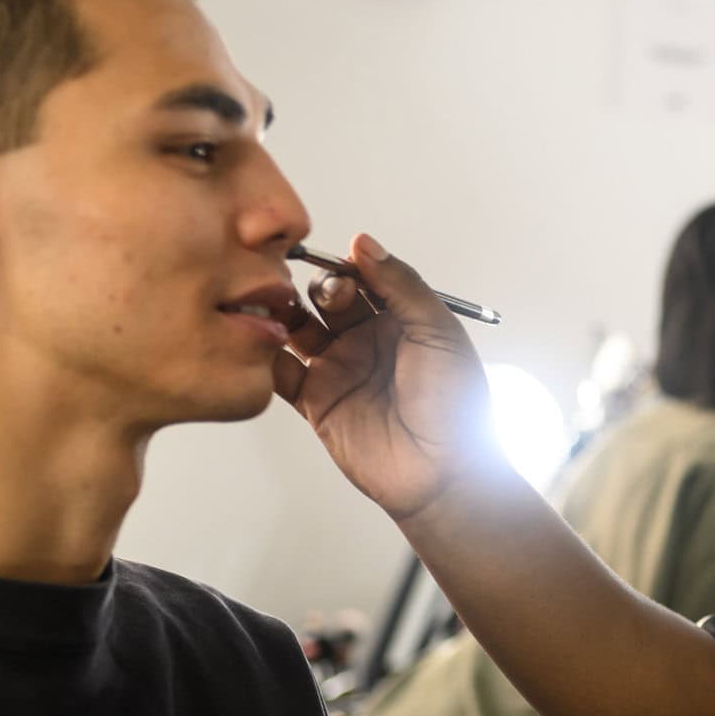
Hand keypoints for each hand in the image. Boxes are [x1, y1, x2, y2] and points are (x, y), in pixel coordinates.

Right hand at [274, 234, 496, 522]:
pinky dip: (264, 355)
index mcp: (401, 319)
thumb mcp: (439, 333)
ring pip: (297, 328)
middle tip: (324, 295)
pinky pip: (280, 372)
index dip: (347, 265)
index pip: (363, 277)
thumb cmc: (455, 405)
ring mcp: (339, 370)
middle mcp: (366, 340)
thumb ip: (401, 285)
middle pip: (326, 297)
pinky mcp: (315, 402)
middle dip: (318, 286)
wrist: (443, 473)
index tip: (338, 259)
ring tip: (278, 305)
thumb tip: (363, 242)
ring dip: (284, 312)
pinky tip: (259, 339)